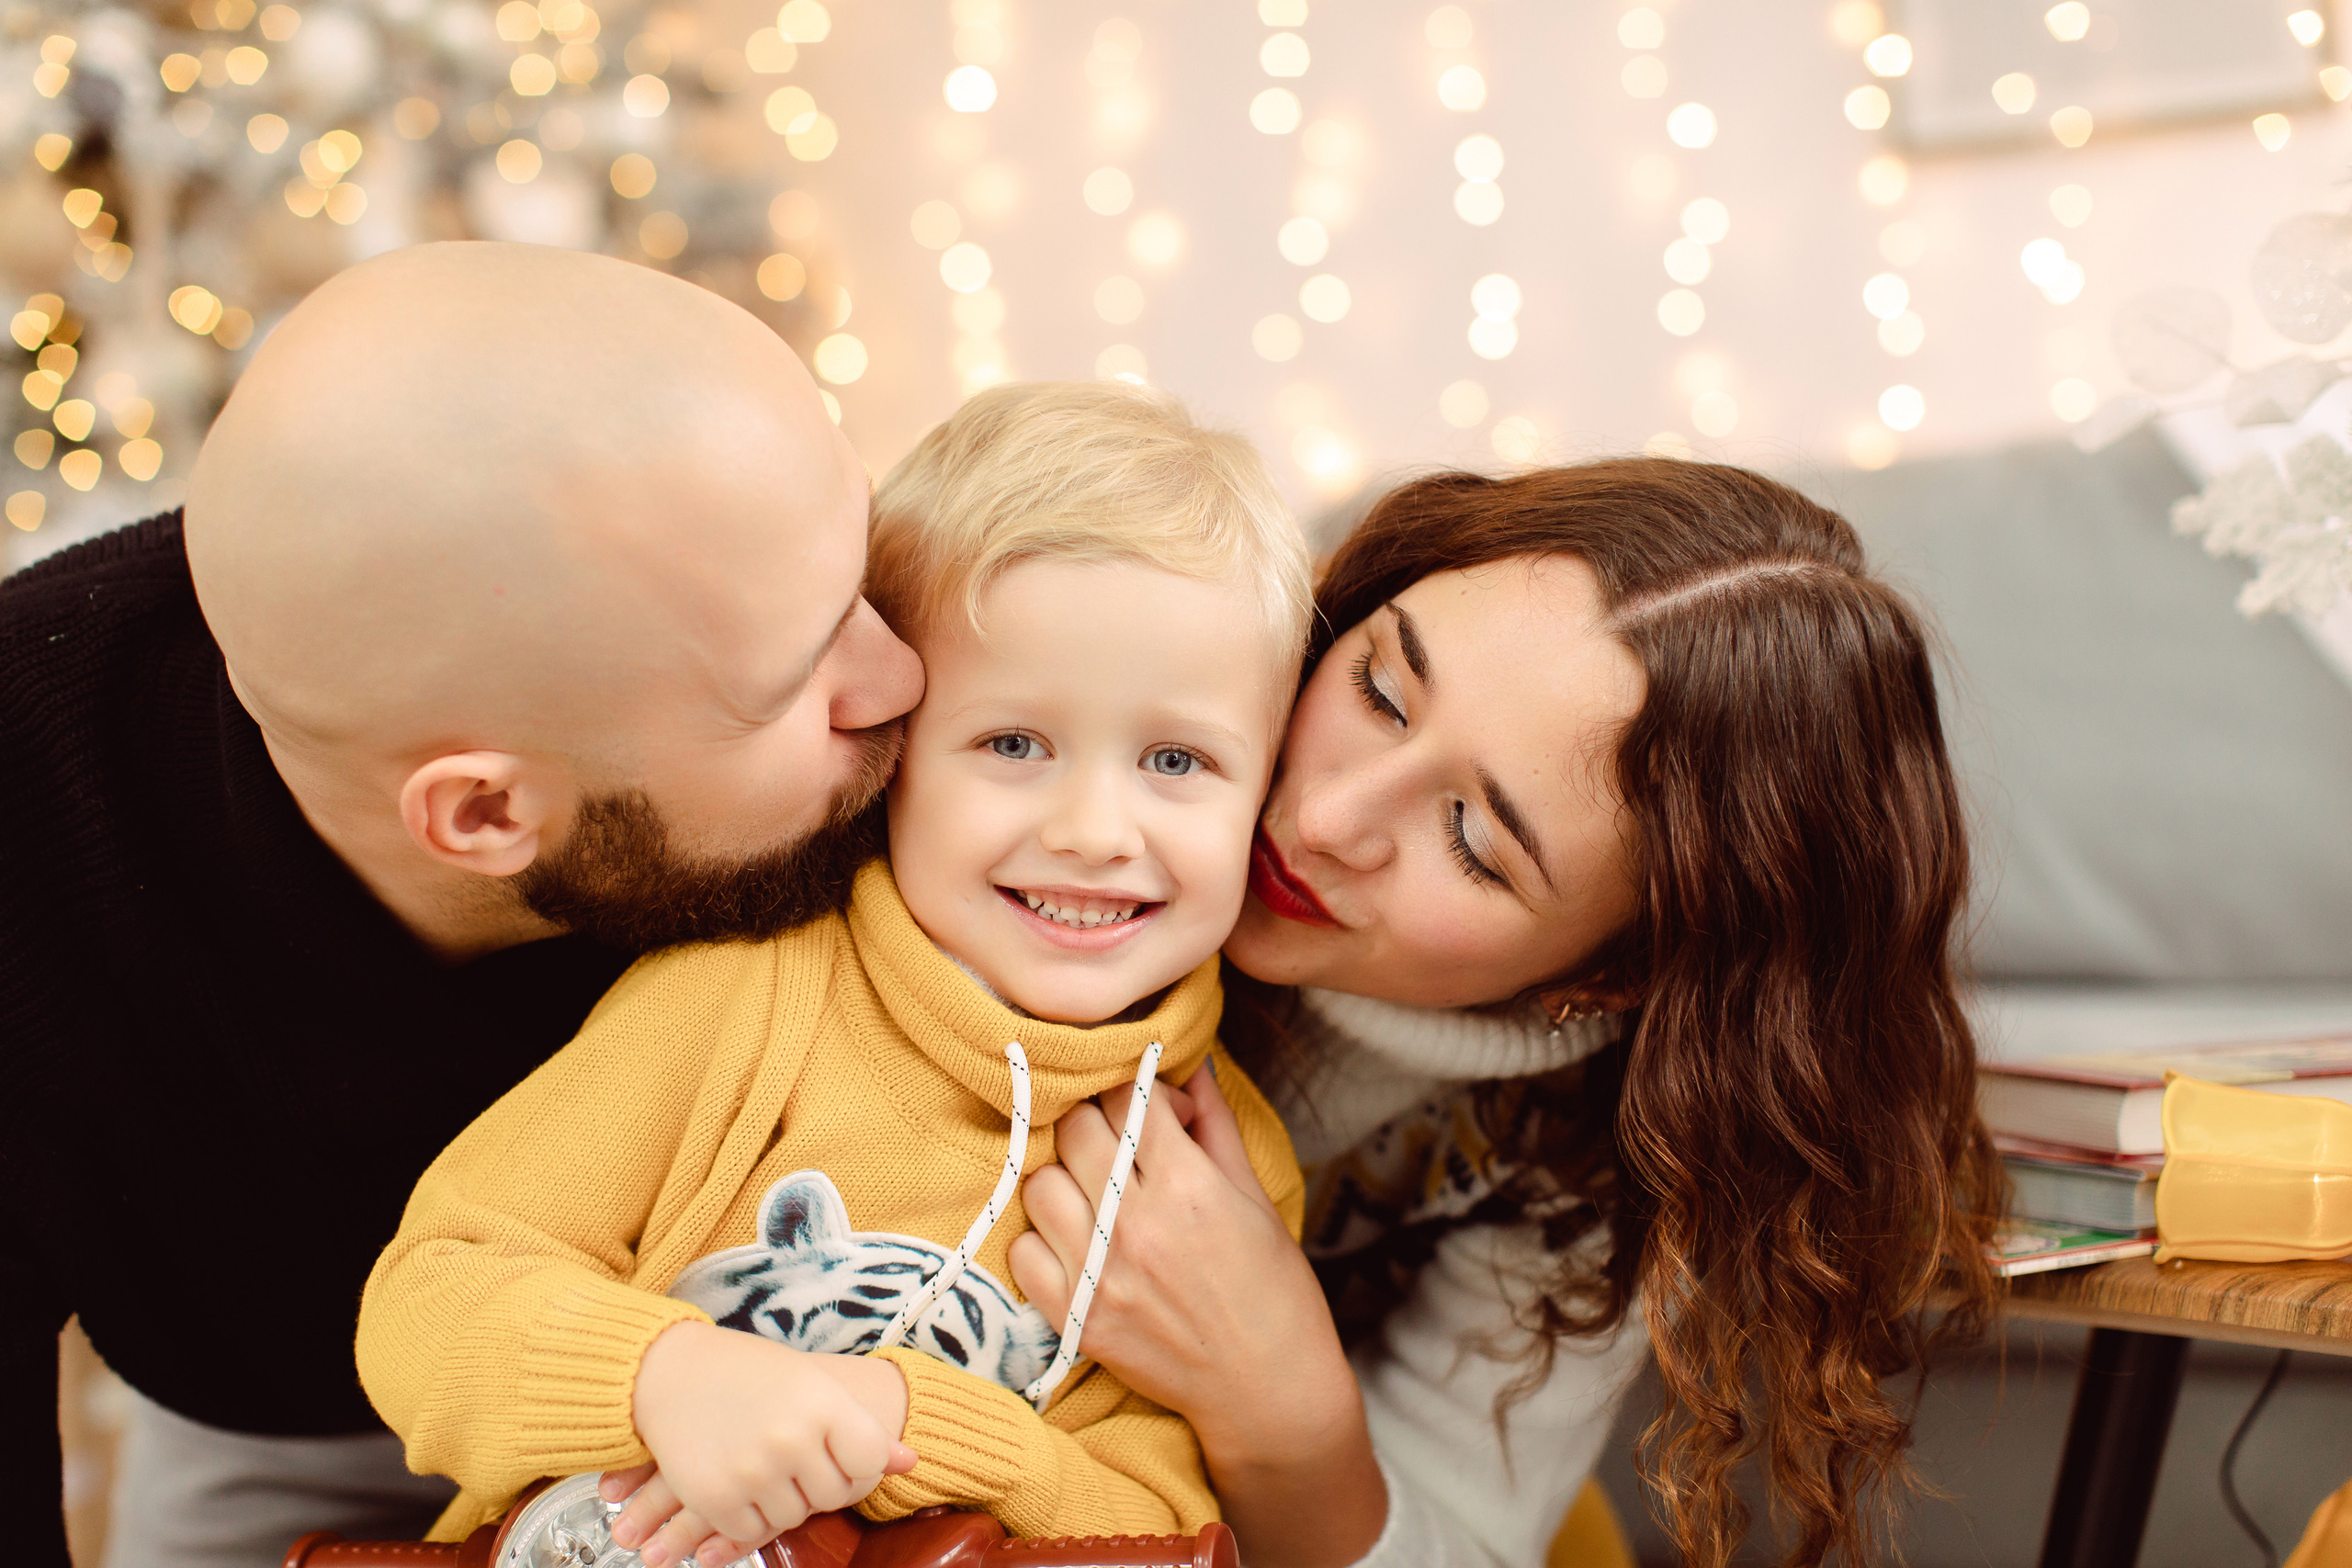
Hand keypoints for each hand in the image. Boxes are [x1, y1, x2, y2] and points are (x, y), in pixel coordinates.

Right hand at [603, 1323, 916, 1565]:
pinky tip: (740, 1482)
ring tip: (765, 1463)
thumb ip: (857, 1426)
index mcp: (821, 1403)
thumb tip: (910, 1462)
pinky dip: (749, 1516)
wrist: (668, 1369)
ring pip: (793, 1517)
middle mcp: (790, 1439)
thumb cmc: (747, 1372)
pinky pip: (751, 1532)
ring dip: (783, 1500)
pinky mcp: (714, 1497)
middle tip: (795, 1458)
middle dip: (820, 1483)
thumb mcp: (809, 1385)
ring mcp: (751, 1471)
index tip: (842, 1453)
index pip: (872, 1461)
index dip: (861, 1464)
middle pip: (834, 1494)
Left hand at [1008, 1066, 1385, 1567]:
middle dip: (1096, 1123)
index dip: (1136, 1090)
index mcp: (1188, 1184)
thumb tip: (1191, 1065)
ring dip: (1063, 1178)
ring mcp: (1100, 1272)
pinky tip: (1075, 1244)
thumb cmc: (1273, 1289)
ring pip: (1040, 1183)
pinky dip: (1041, 1240)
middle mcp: (1136, 1222)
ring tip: (1092, 1194)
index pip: (1127, 1095)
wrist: (1267, 1388)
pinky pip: (1022, 1250)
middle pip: (1075, 1128)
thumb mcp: (1255, 1197)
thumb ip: (1216, 1125)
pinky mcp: (1076, 1317)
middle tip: (1117, 1146)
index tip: (1151, 1109)